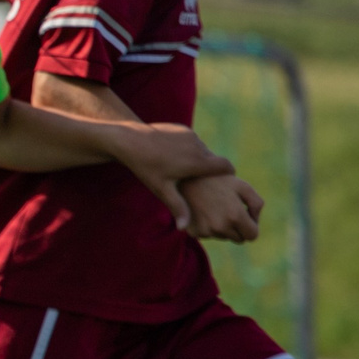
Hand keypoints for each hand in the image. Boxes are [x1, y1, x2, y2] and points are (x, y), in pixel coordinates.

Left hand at [118, 123, 233, 231]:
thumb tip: (184, 229)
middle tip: (202, 181)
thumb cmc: (146, 167)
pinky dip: (189, 149)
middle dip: (211, 170)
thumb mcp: (162, 190)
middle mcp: (197, 146)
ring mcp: (190, 135)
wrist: (130, 140)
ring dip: (199, 159)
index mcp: (197, 162)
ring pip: (203, 150)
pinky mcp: (182, 129)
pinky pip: (192, 141)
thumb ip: (177, 208)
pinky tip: (175, 157)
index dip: (228, 175)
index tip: (224, 183)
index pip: (226, 167)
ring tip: (186, 170)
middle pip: (214, 159)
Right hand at [180, 173, 263, 242]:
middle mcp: (221, 227)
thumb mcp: (242, 185)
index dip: (251, 226)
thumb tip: (255, 221)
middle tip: (229, 209)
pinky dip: (209, 226)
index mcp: (236, 216)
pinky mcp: (195, 233)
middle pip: (238, 239)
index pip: (252, 236)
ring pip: (223, 237)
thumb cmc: (217, 180)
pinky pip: (209, 235)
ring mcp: (207, 231)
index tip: (246, 216)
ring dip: (223, 227)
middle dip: (238, 228)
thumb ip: (257, 204)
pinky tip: (203, 211)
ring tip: (214, 207)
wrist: (186, 179)